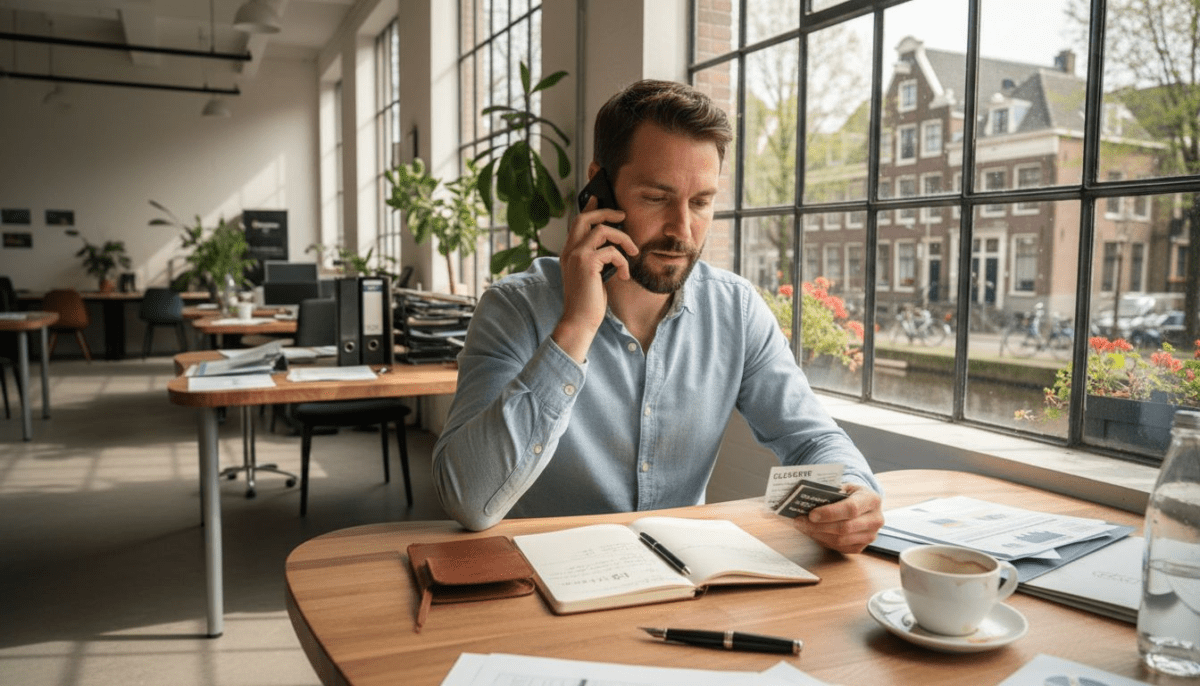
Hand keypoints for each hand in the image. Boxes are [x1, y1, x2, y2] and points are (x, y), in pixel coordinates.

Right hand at [551, 201, 636, 361]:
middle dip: (607, 212)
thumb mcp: (592, 275)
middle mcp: (569, 250)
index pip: (577, 222)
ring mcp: (576, 255)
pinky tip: (625, 276)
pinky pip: (612, 251)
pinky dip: (623, 262)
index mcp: (568, 252)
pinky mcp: (587, 263)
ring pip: (603, 231)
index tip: (597, 198)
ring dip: (624, 239)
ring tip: (633, 253)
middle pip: (586, 217)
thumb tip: (613, 245)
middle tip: (623, 216)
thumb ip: (596, 259)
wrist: (579, 320)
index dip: (589, 208)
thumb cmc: (588, 301)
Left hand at [792, 482, 882, 553]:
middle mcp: (875, 520)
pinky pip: (839, 547)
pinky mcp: (862, 547)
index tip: (812, 514)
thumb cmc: (851, 494)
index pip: (851, 509)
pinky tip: (812, 532)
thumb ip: (831, 492)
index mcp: (872, 500)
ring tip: (802, 526)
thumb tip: (808, 500)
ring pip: (840, 540)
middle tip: (800, 521)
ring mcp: (870, 536)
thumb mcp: (845, 487)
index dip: (830, 513)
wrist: (864, 505)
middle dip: (819, 526)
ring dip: (818, 534)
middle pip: (845, 528)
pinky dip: (823, 540)